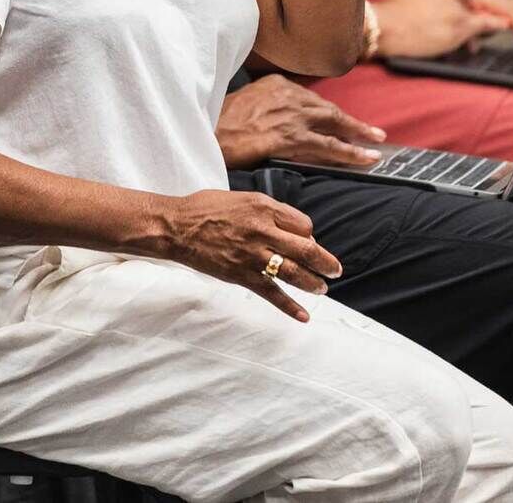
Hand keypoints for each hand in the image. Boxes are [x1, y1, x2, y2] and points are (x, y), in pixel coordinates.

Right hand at [151, 189, 342, 321]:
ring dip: (313, 283)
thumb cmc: (207, 208)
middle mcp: (263, 231)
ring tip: (322, 288)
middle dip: (325, 262)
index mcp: (264, 208)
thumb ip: (269, 210)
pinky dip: (289, 306)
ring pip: (293, 272)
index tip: (306, 241)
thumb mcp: (243, 197)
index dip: (309, 234)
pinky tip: (303, 316)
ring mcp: (253, 255)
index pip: (303, 225)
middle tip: (335, 269)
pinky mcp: (242, 275)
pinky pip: (271, 293)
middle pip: (306, 249)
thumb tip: (293, 227)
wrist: (177, 227)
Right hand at [215, 75, 386, 169]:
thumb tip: (282, 120)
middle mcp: (288, 96)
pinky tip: (365, 158)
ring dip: (358, 135)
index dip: (330, 114)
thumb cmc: (220, 123)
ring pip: (334, 125)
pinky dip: (350, 152)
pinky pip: (328, 146)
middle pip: (327, 110)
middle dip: (352, 123)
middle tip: (373, 133)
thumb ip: (269, 106)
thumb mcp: (247, 102)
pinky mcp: (290, 138)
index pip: (312, 100)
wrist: (206, 134)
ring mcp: (291, 116)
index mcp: (277, 85)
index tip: (343, 122)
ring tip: (376, 144)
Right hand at [373, 0, 512, 59]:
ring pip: (505, 11)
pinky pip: (494, 25)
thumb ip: (442, 19)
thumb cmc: (387, 23)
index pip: (478, 1)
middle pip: (501, 2)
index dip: (493, 21)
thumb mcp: (417, 14)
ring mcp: (459, 5)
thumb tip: (475, 41)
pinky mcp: (460, 21)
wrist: (376, 25)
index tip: (505, 39)